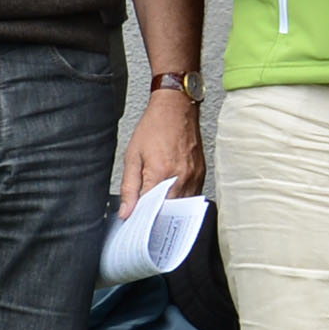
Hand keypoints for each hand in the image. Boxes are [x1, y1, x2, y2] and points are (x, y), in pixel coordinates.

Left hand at [117, 89, 204, 214]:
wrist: (176, 108)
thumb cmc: (154, 127)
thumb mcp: (132, 156)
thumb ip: (129, 187)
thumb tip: (127, 211)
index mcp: (161, 173)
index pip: (151, 209)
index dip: (141, 217)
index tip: (134, 220)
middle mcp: (181, 177)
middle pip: (169, 211)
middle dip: (156, 216)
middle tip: (143, 216)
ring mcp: (194, 176)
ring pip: (182, 206)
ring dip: (169, 209)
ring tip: (156, 206)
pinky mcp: (201, 173)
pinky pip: (191, 195)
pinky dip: (180, 199)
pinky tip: (170, 194)